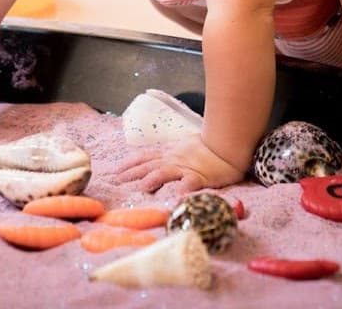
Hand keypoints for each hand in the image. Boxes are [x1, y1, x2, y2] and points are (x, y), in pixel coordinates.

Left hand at [113, 133, 245, 194]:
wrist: (226, 145)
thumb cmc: (208, 147)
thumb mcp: (184, 148)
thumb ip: (171, 154)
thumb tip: (159, 159)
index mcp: (169, 155)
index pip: (145, 157)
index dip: (129, 164)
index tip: (115, 171)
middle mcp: (173, 161)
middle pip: (148, 166)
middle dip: (131, 174)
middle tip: (115, 183)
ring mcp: (185, 168)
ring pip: (164, 172)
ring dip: (151, 179)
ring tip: (141, 187)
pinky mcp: (200, 177)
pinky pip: (190, 183)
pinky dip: (183, 189)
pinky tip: (177, 197)